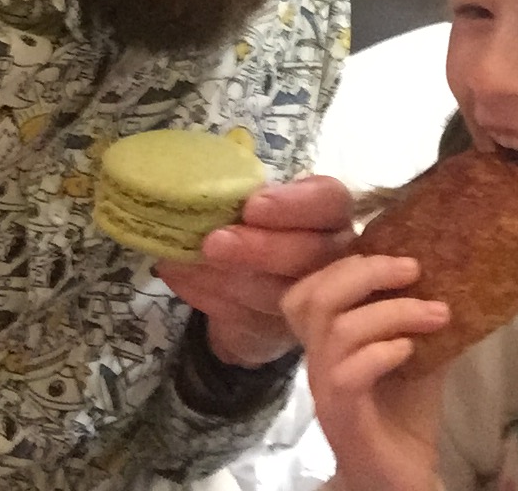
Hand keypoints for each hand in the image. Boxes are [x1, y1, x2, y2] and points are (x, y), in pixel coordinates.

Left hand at [156, 175, 352, 366]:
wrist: (248, 284)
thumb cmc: (254, 224)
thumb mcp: (252, 202)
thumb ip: (240, 195)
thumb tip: (195, 184)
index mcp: (329, 210)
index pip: (328, 200)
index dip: (294, 204)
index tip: (252, 206)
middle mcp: (334, 254)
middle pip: (312, 254)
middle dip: (261, 248)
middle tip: (213, 242)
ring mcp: (314, 298)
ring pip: (280, 293)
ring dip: (227, 277)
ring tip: (184, 261)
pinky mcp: (285, 332)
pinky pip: (250, 320)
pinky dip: (210, 297)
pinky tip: (183, 278)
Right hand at [282, 252, 449, 490]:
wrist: (401, 479)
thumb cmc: (406, 413)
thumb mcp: (418, 351)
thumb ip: (419, 315)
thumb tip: (450, 269)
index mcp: (328, 339)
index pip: (307, 289)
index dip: (341, 263)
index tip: (392, 252)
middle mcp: (317, 361)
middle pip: (316, 298)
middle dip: (368, 271)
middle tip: (414, 268)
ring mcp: (325, 390)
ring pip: (338, 331)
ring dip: (393, 311)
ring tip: (436, 313)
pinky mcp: (342, 418)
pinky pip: (348, 373)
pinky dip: (384, 351)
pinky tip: (411, 351)